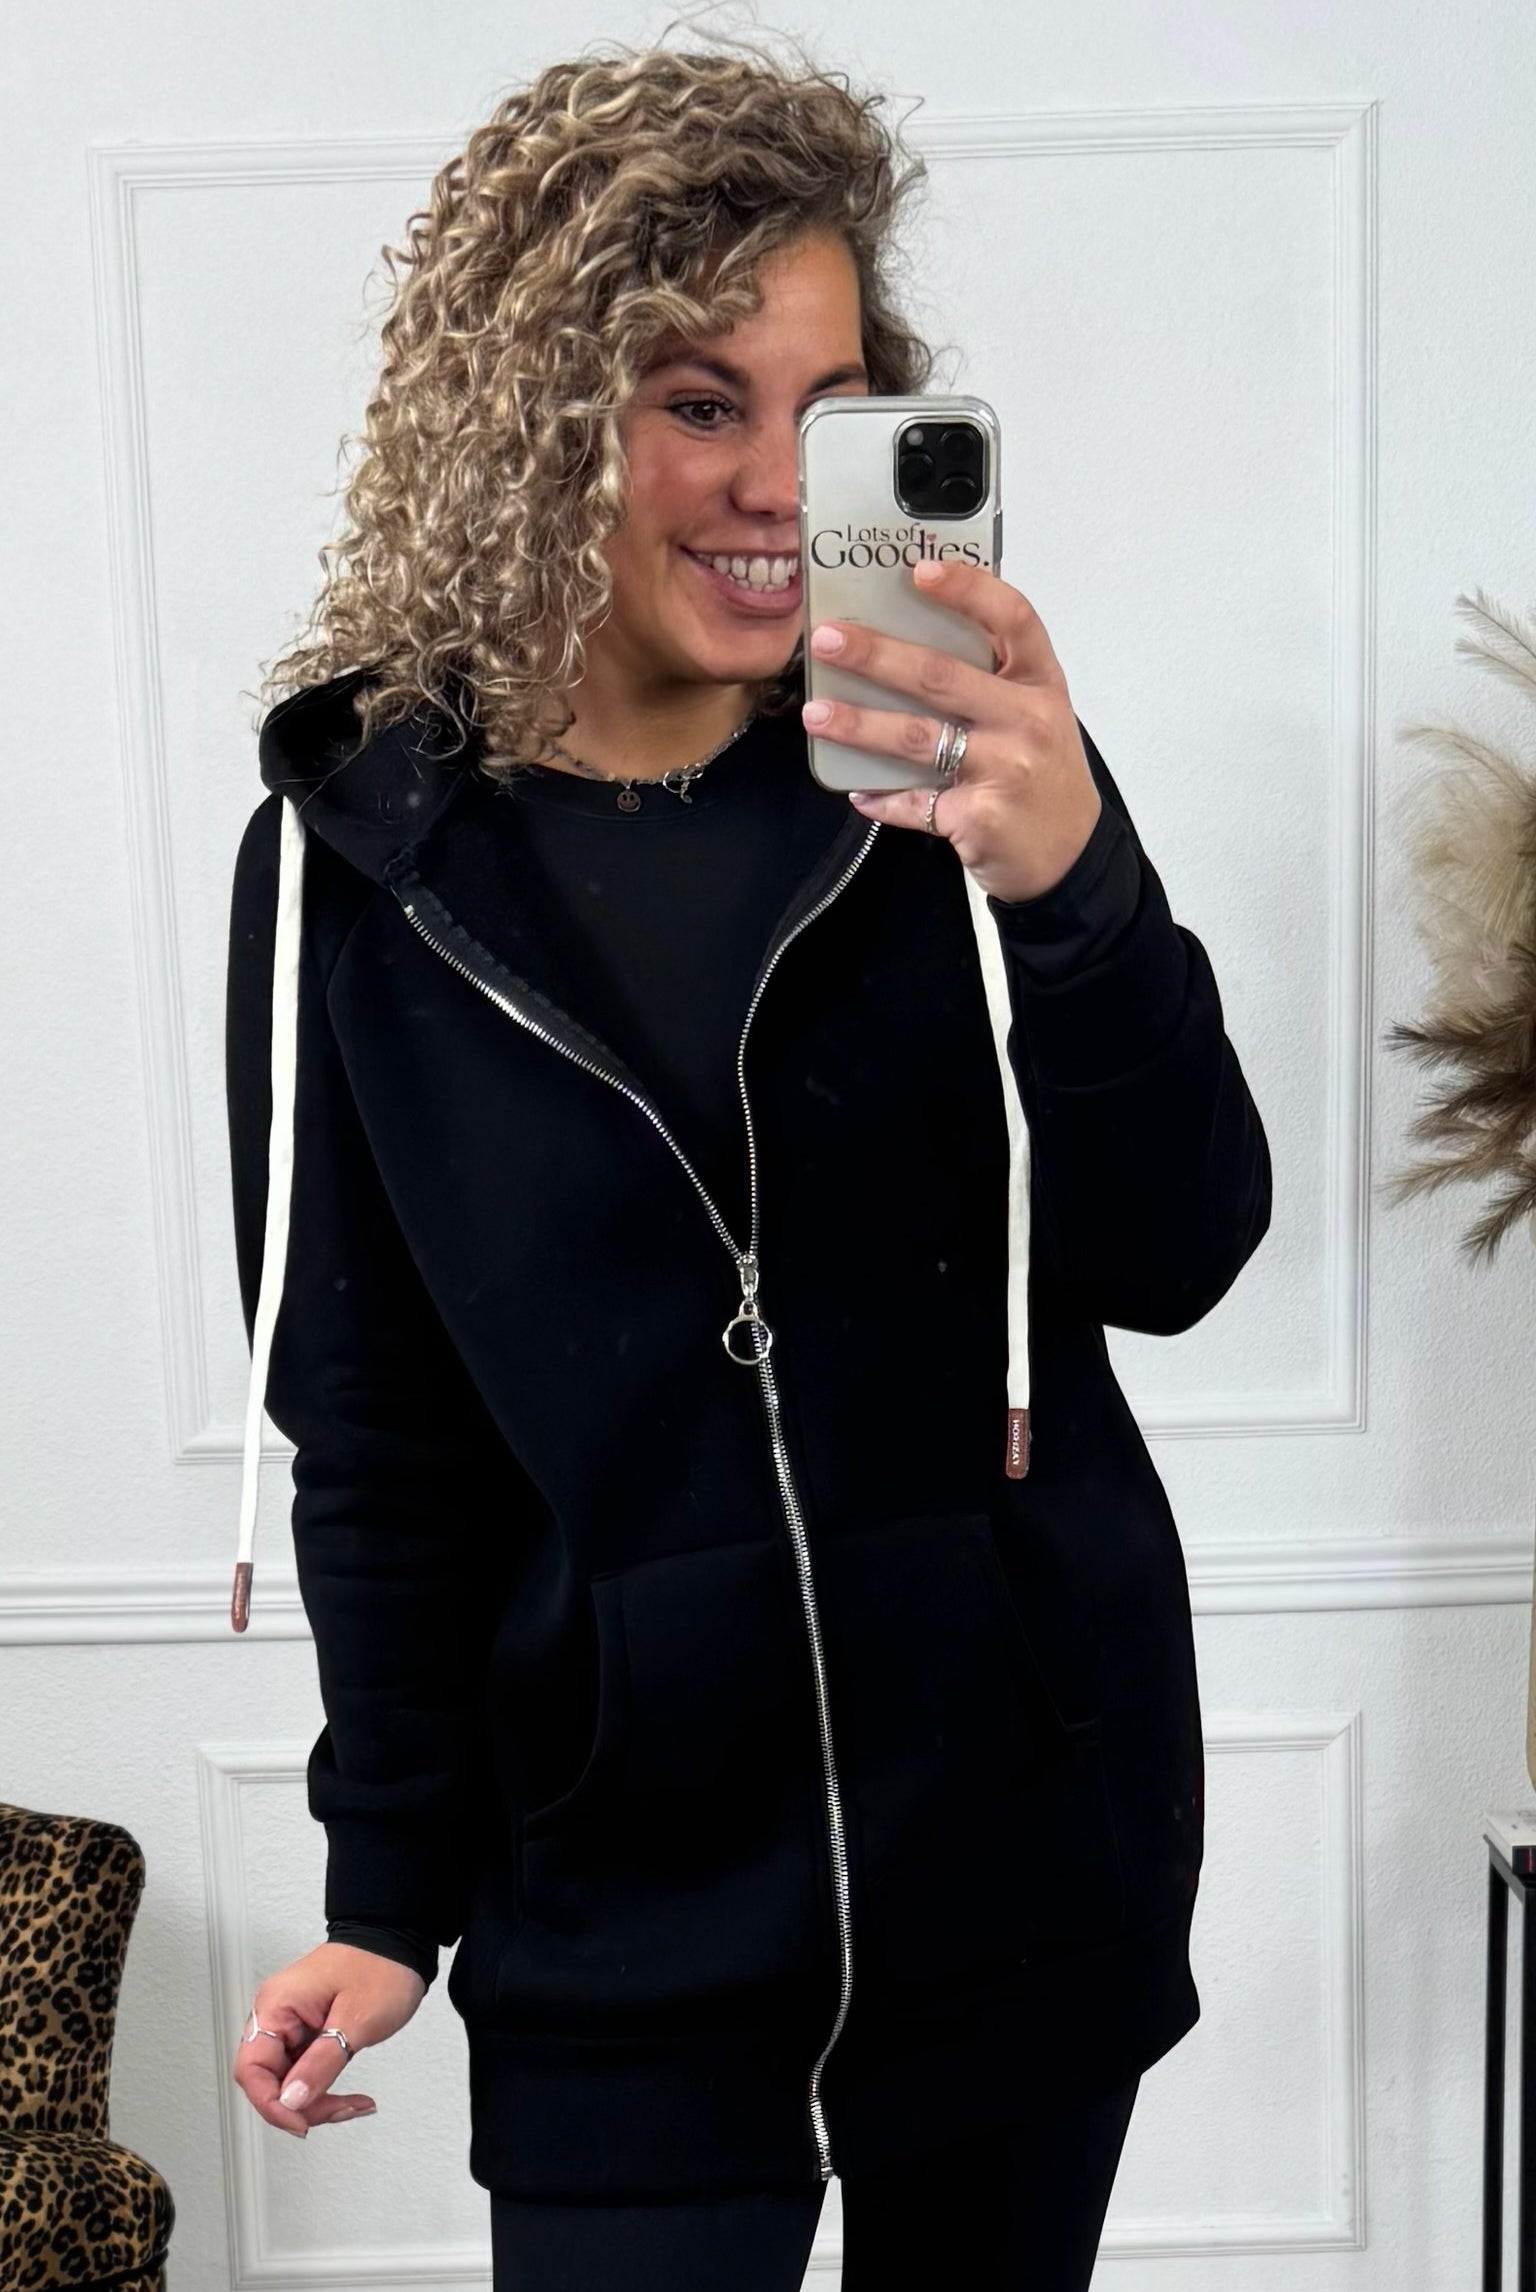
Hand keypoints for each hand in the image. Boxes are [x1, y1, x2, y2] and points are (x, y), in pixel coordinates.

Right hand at [231, 1942, 426, 2138]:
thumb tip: (290, 2101)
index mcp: (277, 2005)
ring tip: (352, 2105)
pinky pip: (305, 2072)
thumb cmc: (381, 1965)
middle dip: (302, 2105)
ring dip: (317, 2101)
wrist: (400, 1942)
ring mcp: (292, 2024)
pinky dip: (325, 2088)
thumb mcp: (356, 2019)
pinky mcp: (308, 2032)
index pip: (252, 2069)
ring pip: (288, 2082)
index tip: (300, 2123)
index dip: (272, 2104)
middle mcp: (278, 2014)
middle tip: (340, 2110)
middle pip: (269, 2081)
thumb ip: (320, 2063)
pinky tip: (349, 2098)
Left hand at [800, 558, 1102, 903]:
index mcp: (1042, 683)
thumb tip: (900, 647)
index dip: (968, 589)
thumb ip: (990, 682)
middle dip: (875, 655)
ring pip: (915, 737)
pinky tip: (856, 790)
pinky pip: (913, 801)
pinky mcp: (978, 816)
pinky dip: (880, 797)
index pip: (1013, 619)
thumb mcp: (1036, 715)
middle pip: (941, 676)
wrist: (1070, 856)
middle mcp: (1026, 720)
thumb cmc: (1043, 775)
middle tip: (828, 640)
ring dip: (859, 724)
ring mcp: (1004, 769)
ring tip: (817, 714)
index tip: (919, 571)